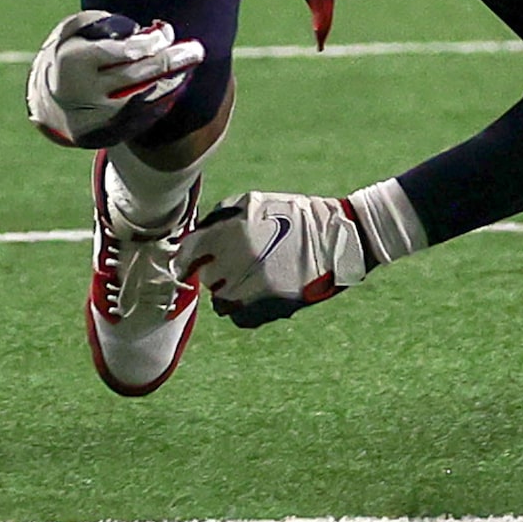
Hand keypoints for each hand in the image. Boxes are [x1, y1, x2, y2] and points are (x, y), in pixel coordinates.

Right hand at [24, 10, 204, 148]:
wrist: (46, 100)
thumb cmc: (71, 52)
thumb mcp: (77, 30)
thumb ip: (108, 25)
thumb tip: (151, 32)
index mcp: (72, 61)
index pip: (118, 52)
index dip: (147, 43)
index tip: (166, 34)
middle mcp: (81, 93)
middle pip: (134, 77)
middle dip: (169, 61)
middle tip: (196, 50)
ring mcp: (92, 119)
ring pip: (141, 101)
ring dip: (170, 84)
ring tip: (188, 68)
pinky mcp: (102, 137)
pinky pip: (139, 121)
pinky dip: (159, 104)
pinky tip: (175, 88)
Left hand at [177, 190, 365, 328]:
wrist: (338, 237)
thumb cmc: (294, 216)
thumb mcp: (254, 203)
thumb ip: (222, 216)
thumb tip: (197, 231)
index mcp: (231, 231)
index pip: (190, 250)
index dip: (185, 255)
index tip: (184, 259)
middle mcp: (239, 258)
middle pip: (206, 276)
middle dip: (212, 271)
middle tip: (224, 266)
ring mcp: (254, 284)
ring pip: (220, 300)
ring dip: (225, 292)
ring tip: (242, 281)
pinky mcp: (271, 305)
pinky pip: (239, 318)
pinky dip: (240, 311)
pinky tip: (250, 299)